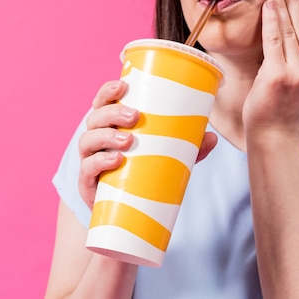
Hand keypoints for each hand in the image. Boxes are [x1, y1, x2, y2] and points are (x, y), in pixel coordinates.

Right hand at [78, 80, 217, 208]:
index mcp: (110, 125)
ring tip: (128, 140)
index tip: (123, 85)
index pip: (102, 102)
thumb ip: (188, 147)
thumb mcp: (166, 156)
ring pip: (87, 140)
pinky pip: (86, 170)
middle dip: (112, 113)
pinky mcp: (87, 184)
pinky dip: (99, 162)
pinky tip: (116, 160)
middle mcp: (95, 139)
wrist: (124, 213)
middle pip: (95, 117)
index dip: (108, 91)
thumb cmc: (142, 173)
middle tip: (135, 116)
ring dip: (106, 136)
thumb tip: (212, 138)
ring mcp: (88, 160)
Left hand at [242, 0, 298, 137]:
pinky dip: (271, 19)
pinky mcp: (278, 75)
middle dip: (295, 2)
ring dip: (282, 6)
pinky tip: (268, 6)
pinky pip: (274, 39)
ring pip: (290, 30)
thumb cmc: (284, 106)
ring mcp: (298, 73)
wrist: (273, 133)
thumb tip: (298, 24)